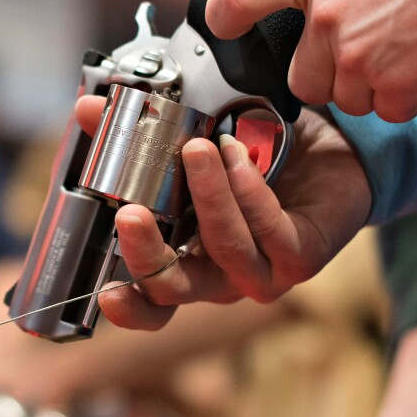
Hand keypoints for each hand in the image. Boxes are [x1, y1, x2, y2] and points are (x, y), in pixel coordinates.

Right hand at [74, 96, 372, 329]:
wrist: (328, 149)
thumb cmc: (254, 154)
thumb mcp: (188, 140)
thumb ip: (137, 132)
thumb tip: (89, 109)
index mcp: (185, 259)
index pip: (151, 302)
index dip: (129, 306)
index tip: (105, 294)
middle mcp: (220, 276)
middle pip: (176, 289)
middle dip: (148, 255)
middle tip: (129, 214)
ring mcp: (262, 270)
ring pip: (225, 249)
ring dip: (207, 198)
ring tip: (196, 150)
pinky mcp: (302, 255)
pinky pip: (270, 231)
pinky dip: (248, 191)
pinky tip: (237, 155)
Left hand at [205, 0, 416, 121]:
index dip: (227, 17)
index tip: (227, 24)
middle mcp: (325, 15)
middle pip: (302, 76)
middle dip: (329, 74)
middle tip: (364, 53)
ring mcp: (355, 55)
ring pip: (347, 98)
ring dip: (373, 88)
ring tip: (408, 56)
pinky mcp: (392, 85)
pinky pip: (389, 109)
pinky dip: (409, 99)